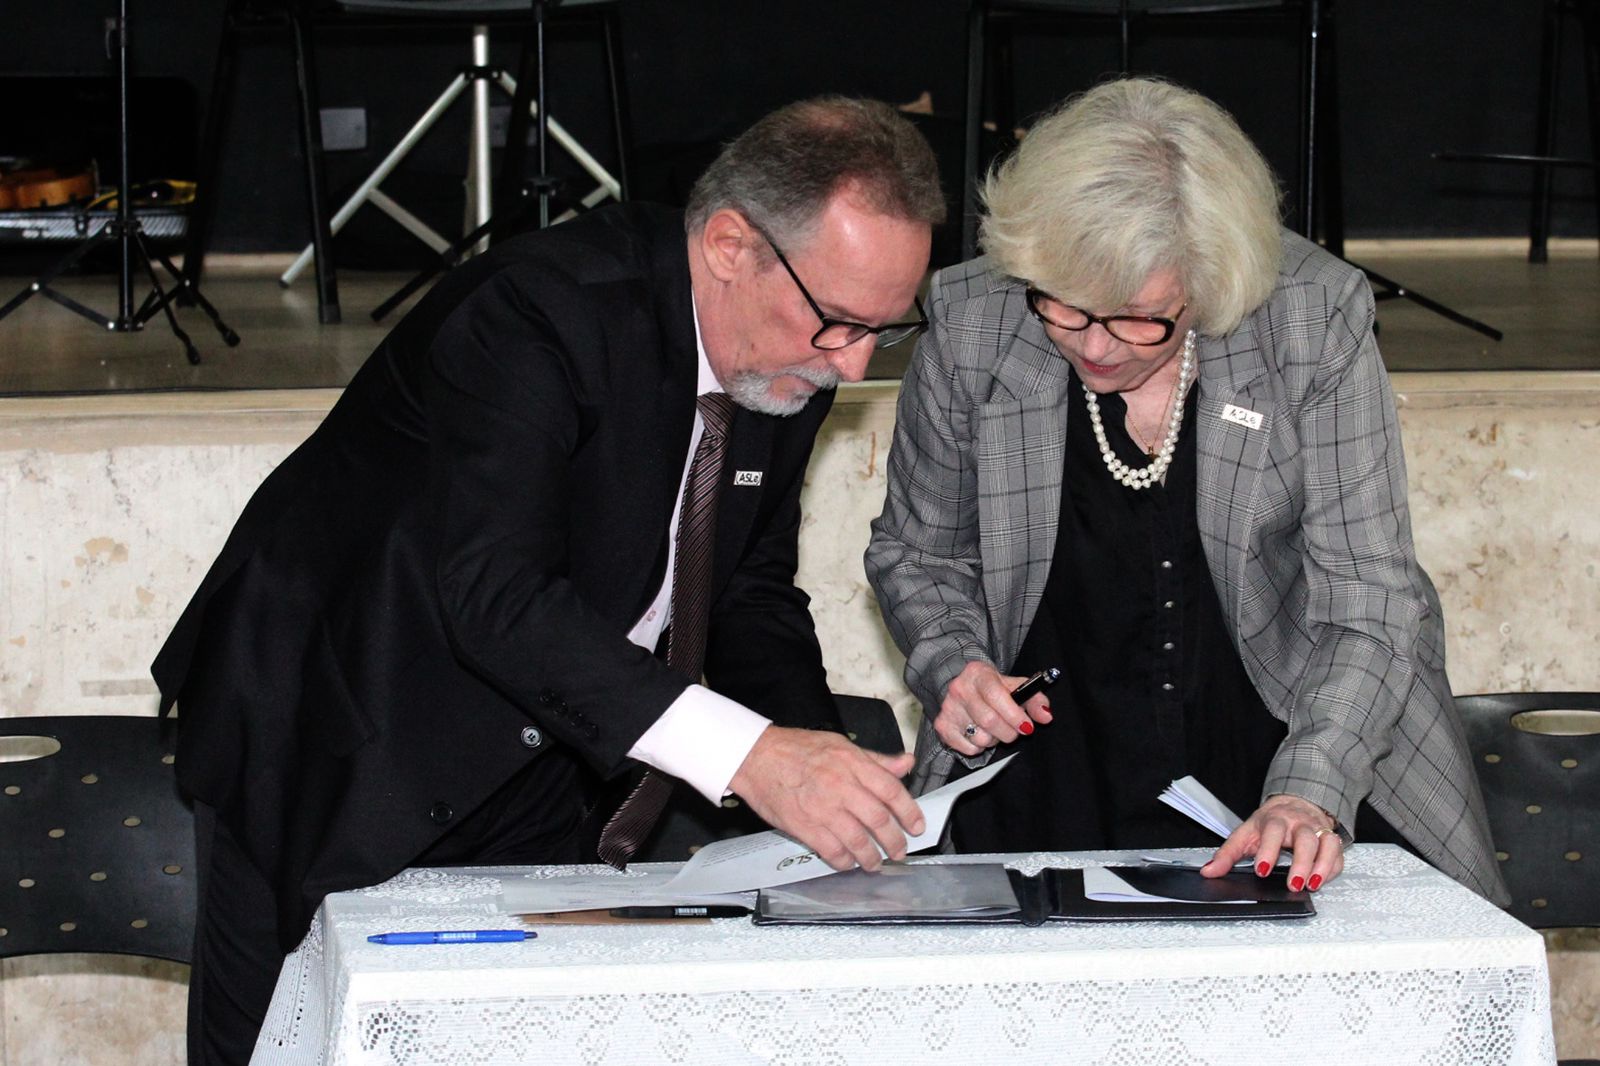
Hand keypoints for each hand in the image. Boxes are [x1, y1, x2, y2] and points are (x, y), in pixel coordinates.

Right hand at [728, 726, 924, 872]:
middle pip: (879, 820)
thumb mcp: (839, 745)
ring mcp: (823, 808)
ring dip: (872, 857)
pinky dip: (844, 861)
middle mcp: (841, 786)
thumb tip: (905, 763)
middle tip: (900, 850)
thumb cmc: (796, 749)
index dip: (909, 812)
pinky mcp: (804, 826)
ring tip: (876, 863)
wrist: (756, 757)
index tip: (917, 826)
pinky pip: (832, 851)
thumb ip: (875, 759)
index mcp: (852, 763)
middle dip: (894, 841)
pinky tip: (849, 863)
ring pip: (858, 840)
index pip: (891, 791)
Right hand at [934, 661, 1053, 755]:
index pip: (996, 696)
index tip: (1027, 726)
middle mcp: (960, 689)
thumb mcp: (1015, 686)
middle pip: (989, 721)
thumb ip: (1035, 699)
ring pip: (979, 738)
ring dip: (993, 740)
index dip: (1014, 715)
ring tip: (993, 730)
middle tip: (1014, 730)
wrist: (961, 684)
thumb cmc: (992, 687)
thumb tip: (1045, 716)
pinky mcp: (942, 725)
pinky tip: (979, 734)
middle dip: (1008, 732)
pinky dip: (979, 747)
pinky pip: (968, 748)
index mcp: (979, 674)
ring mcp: (948, 708)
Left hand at [1200, 794, 1343, 891]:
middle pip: (1305, 839)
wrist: (1294, 804)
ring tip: (1312, 886)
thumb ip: (1227, 854)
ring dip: (1322, 866)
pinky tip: (1323, 881)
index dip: (1268, 851)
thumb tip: (1208, 872)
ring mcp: (1318, 830)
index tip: (1262, 870)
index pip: (1273, 832)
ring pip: (1326, 844)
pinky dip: (1333, 869)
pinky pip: (1338, 854)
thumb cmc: (1269, 823)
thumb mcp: (1245, 834)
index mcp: (1275, 819)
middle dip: (1300, 862)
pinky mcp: (1331, 840)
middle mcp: (1299, 823)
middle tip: (1293, 885)